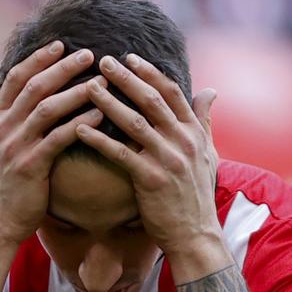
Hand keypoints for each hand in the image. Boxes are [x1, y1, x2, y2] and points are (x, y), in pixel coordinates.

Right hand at [0, 40, 102, 246]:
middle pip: (34, 87)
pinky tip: (97, 115)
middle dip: (62, 68)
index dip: (39, 58)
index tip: (60, 44)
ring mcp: (15, 147)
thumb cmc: (1, 181)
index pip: (16, 78)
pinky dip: (78, 124)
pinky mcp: (30, 166)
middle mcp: (2, 128)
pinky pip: (58, 139)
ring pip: (47, 109)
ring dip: (75, 92)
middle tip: (89, 54)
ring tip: (101, 81)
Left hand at [73, 55, 227, 275]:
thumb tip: (211, 90)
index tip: (128, 57)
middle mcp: (183, 141)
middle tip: (102, 61)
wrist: (195, 235)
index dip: (149, 72)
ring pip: (134, 122)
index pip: (171, 92)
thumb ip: (204, 120)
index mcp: (194, 132)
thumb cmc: (196, 194)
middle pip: (151, 100)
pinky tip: (79, 129)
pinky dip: (99, 140)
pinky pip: (120, 154)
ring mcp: (168, 160)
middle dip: (126, 78)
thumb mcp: (208, 153)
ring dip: (109, 102)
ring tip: (86, 87)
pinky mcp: (151, 180)